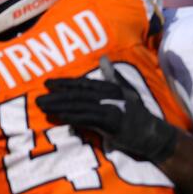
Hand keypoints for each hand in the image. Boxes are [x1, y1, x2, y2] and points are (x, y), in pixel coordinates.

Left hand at [38, 57, 177, 163]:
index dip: (65, 83)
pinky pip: (87, 118)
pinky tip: (59, 116)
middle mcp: (110, 95)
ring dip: (59, 105)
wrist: (153, 135)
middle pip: (78, 94)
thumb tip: (104, 58)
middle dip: (57, 95)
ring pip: (79, 105)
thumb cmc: (138, 115)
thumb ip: (113, 76)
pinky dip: (72, 116)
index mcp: (111, 88)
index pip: (84, 84)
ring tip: (43, 107)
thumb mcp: (128, 91)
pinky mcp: (112, 121)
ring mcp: (111, 107)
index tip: (48, 83)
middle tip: (38, 98)